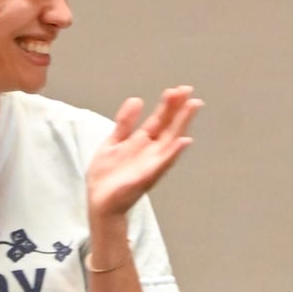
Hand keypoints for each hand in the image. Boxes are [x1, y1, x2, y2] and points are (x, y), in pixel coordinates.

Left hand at [86, 87, 201, 224]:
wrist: (100, 202)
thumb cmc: (108, 176)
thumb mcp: (114, 141)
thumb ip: (125, 122)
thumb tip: (137, 99)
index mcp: (143, 141)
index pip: (160, 119)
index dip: (169, 104)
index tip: (179, 89)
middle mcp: (152, 151)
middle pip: (169, 126)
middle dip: (179, 109)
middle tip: (189, 91)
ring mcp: (152, 163)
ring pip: (171, 139)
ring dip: (182, 124)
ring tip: (192, 107)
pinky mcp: (146, 176)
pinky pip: (163, 163)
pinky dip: (174, 152)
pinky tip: (183, 141)